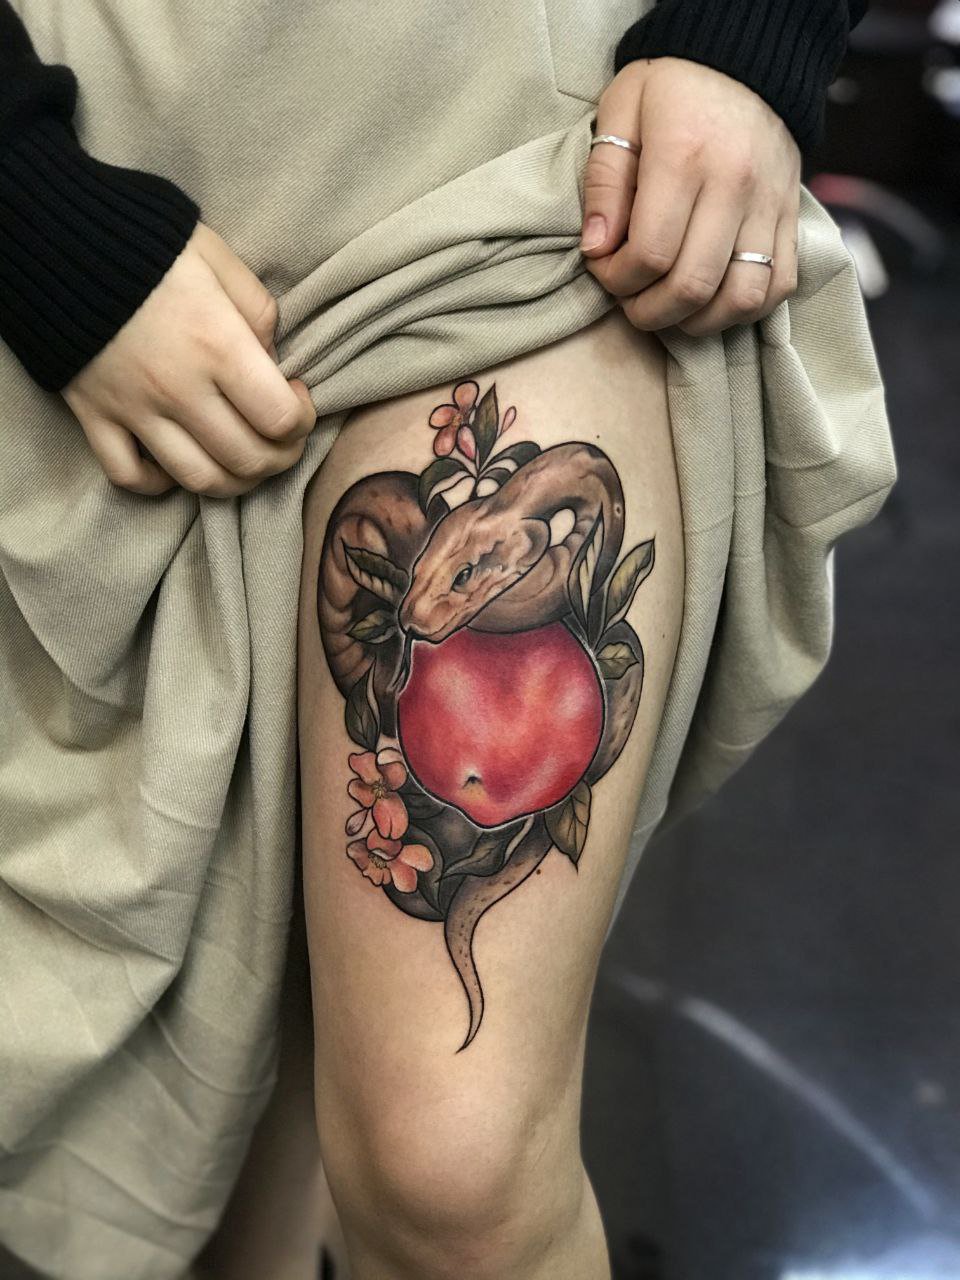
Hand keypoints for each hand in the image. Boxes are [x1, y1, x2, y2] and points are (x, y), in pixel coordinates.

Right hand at [61, 221, 316, 495]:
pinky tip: (177, 465)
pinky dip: (160, 484)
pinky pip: (130, 476)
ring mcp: (134, 409)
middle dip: (280, 457)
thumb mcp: (217, 259)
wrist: (58, 241)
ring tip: (244, 459)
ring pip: (199, 480)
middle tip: (282, 438)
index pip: (281, 419)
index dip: (303, 420)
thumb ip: (258, 311)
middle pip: (248, 460)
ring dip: (234, 482)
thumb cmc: (149, 244)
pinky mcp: (95, 416)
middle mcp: (179, 388)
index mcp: (217, 346)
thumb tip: (274, 361)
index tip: (298, 397)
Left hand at [580, 58, 800, 335]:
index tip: (604, 267)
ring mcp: (770, 205)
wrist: (748, 58)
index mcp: (684, 157)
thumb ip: (604, 182)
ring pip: (740, 299)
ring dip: (696, 321)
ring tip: (669, 306)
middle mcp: (734, 185)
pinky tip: (710, 299)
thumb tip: (597, 248)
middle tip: (630, 296)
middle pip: (692, 287)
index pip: (650, 254)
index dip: (617, 280)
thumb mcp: (621, 112)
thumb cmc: (673, 88)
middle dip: (648, 311)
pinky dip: (742, 309)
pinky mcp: (791, 217)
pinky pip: (778, 286)